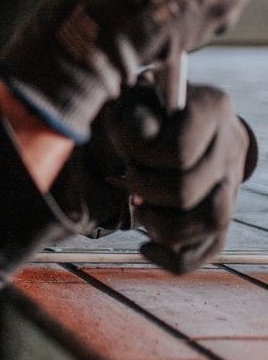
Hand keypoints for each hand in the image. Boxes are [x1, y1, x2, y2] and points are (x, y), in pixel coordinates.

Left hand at [102, 83, 256, 272]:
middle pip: (190, 192)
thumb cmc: (142, 109)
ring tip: (141, 212)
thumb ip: (133, 122)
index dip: (141, 160)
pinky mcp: (222, 210)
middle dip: (147, 195)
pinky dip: (174, 257)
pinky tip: (145, 247)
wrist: (165, 117)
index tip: (126, 155)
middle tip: (128, 183)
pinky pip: (210, 248)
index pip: (178, 152)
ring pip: (212, 223)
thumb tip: (141, 143)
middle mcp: (230, 145)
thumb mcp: (131, 102)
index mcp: (212, 108)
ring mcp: (232, 181)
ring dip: (164, 227)